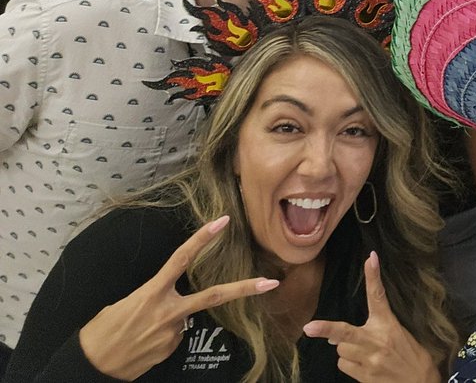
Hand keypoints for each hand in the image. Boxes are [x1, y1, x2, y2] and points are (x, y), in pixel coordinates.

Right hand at [78, 216, 278, 380]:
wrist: (91, 367)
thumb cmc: (101, 331)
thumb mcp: (123, 303)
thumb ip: (153, 297)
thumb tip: (169, 300)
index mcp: (151, 293)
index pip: (182, 258)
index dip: (202, 238)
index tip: (223, 221)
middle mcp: (167, 311)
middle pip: (214, 296)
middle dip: (245, 289)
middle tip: (271, 282)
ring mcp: (173, 332)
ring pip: (184, 318)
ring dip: (170, 320)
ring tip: (141, 331)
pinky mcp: (172, 349)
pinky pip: (175, 335)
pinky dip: (164, 335)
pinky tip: (145, 342)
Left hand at [304, 251, 439, 382]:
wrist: (420, 382)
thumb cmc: (411, 356)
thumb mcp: (399, 334)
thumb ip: (374, 330)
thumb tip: (336, 337)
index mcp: (389, 324)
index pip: (379, 297)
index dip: (373, 277)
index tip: (370, 259)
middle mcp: (378, 340)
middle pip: (344, 332)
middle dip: (327, 330)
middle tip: (309, 328)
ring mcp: (371, 360)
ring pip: (341, 351)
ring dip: (347, 351)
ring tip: (365, 355)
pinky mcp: (366, 376)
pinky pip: (344, 366)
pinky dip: (350, 365)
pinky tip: (365, 367)